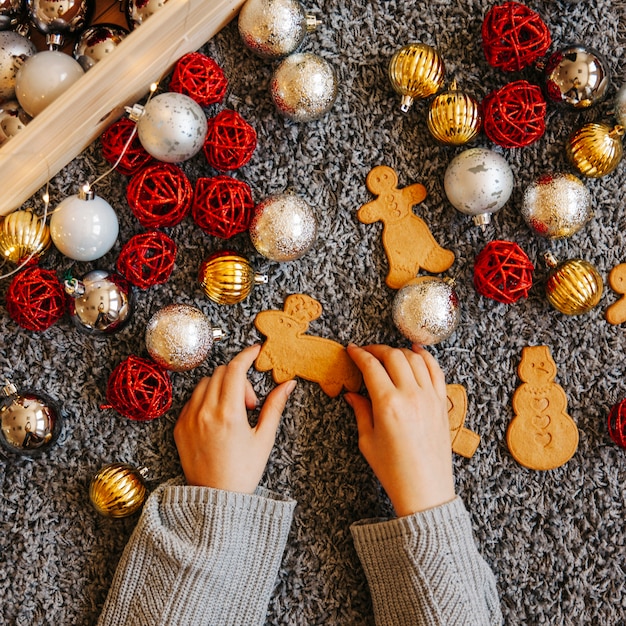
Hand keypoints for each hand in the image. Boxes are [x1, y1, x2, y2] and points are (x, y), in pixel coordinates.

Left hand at [173, 344, 295, 493]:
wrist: (215, 499)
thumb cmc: (243, 471)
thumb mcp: (264, 438)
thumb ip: (275, 406)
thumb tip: (288, 383)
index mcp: (228, 414)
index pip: (235, 369)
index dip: (247, 355)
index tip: (255, 352)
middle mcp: (205, 412)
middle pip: (220, 373)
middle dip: (238, 378)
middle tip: (249, 404)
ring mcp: (188, 419)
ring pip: (204, 383)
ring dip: (221, 387)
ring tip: (233, 412)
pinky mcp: (178, 427)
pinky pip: (192, 399)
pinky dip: (206, 399)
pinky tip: (218, 418)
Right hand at [345, 344, 454, 515]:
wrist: (425, 490)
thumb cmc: (394, 471)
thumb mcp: (367, 441)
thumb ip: (361, 411)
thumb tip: (352, 393)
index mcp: (388, 405)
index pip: (371, 366)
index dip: (359, 354)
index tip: (352, 350)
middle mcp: (411, 396)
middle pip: (393, 356)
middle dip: (377, 349)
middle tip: (366, 352)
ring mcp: (430, 397)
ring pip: (415, 358)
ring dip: (399, 351)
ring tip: (388, 355)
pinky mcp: (442, 403)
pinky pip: (435, 370)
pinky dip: (425, 357)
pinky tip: (416, 352)